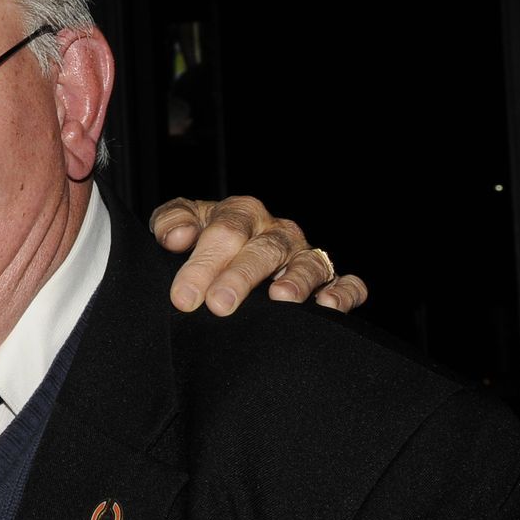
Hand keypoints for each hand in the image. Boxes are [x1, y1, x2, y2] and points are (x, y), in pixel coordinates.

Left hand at [150, 195, 367, 314]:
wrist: (224, 255)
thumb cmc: (202, 239)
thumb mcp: (180, 224)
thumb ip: (172, 222)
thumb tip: (177, 238)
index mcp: (242, 213)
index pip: (224, 232)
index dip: (204, 263)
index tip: (184, 296)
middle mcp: (277, 231)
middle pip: (262, 249)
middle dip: (240, 276)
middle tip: (219, 304)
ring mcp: (305, 255)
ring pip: (307, 263)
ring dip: (296, 280)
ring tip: (280, 298)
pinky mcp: (330, 279)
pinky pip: (347, 283)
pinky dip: (343, 292)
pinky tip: (327, 305)